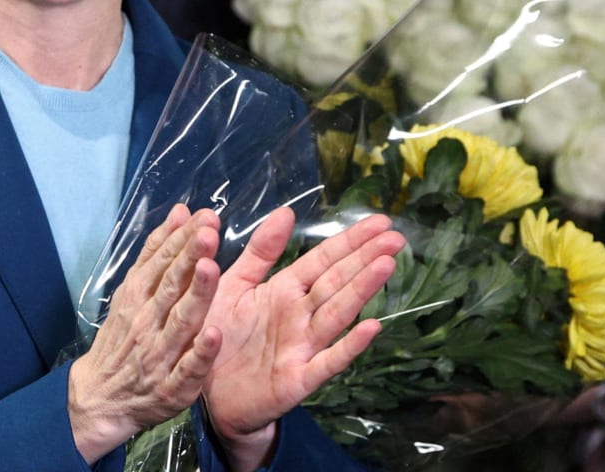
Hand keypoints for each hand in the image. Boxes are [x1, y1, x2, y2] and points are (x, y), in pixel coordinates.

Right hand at [68, 204, 224, 462]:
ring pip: (181, 322)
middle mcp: (146, 321)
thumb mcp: (131, 291)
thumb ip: (157, 252)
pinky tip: (215, 335)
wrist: (100, 397)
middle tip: (209, 231)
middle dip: (189, 257)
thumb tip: (181, 211)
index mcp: (136, 296)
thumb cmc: (122, 337)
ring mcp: (159, 355)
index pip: (161, 262)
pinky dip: (200, 353)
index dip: (183, 239)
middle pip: (170, 286)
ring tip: (210, 268)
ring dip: (195, 296)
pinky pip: (187, 369)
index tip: (205, 217)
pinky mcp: (172, 387)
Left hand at [202, 210, 402, 470]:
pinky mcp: (297, 379)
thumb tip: (288, 211)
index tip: (381, 222)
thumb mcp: (236, 284)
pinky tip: (372, 327)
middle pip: (337, 282)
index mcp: (284, 290)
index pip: (324, 259)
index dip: (351, 240)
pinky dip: (349, 345)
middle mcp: (299, 315)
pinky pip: (327, 361)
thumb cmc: (223, 335)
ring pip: (337, 313)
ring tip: (386, 265)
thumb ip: (261, 251)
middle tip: (396, 237)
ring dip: (361, 290)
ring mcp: (302, 347)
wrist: (208, 392)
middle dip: (365, 258)